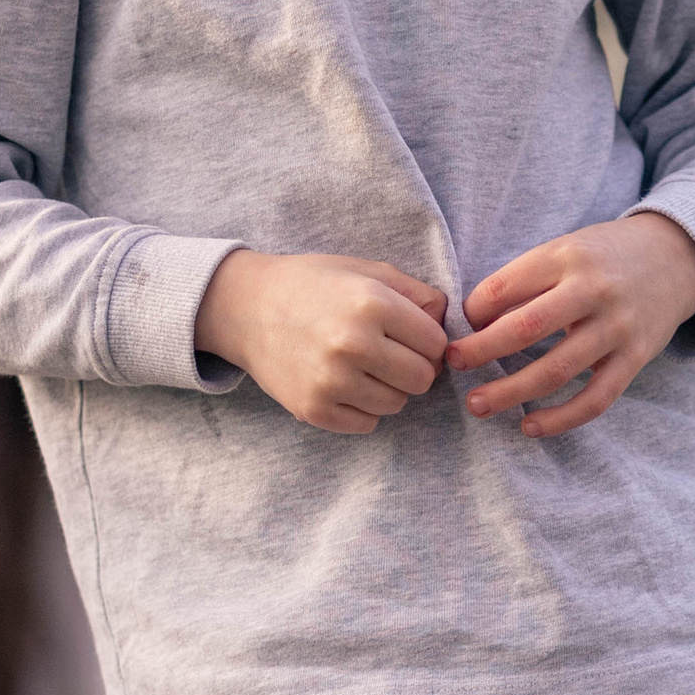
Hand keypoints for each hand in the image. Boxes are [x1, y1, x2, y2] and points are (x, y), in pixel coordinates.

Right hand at [195, 249, 448, 435]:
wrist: (245, 307)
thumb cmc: (313, 285)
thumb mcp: (367, 271)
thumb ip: (416, 293)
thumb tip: (449, 322)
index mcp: (372, 304)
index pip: (436, 343)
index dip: (428, 340)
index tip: (409, 336)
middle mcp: (353, 344)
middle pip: (422, 379)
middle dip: (413, 368)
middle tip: (390, 355)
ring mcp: (331, 380)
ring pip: (397, 404)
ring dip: (389, 389)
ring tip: (364, 367)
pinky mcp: (313, 409)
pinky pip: (367, 423)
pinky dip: (363, 408)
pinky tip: (345, 384)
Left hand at [446, 211, 694, 439]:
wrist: (676, 255)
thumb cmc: (604, 255)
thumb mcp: (565, 248)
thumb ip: (526, 279)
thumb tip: (474, 320)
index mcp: (566, 257)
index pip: (505, 287)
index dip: (474, 311)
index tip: (461, 326)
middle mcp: (593, 290)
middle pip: (525, 329)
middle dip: (481, 351)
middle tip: (452, 365)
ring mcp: (617, 327)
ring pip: (556, 370)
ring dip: (511, 392)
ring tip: (478, 404)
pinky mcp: (635, 358)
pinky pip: (595, 399)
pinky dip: (561, 418)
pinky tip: (529, 426)